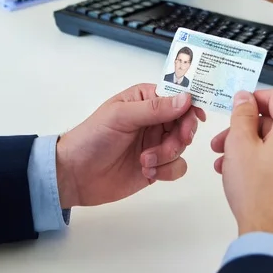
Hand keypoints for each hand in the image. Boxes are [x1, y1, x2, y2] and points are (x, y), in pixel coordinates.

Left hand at [55, 83, 205, 208]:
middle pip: (185, 123)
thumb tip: (186, 99)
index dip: (190, 106)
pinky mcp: (157, 166)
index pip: (177, 96)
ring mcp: (156, 143)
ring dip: (167, 155)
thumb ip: (154, 108)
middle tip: (171, 144)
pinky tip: (147, 173)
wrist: (76, 175)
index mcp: (145, 99)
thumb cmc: (92, 137)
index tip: (196, 118)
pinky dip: (166, 171)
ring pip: (182, 146)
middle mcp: (154, 119)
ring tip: (145, 161)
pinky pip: (177, 167)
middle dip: (179, 136)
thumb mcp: (121, 116)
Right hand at [211, 89, 272, 248]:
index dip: (253, 98)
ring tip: (223, 163)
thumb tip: (245, 97)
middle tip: (219, 143)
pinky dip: (260, 160)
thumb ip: (242, 115)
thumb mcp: (240, 145)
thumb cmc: (255, 188)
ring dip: (248, 147)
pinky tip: (237, 175)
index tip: (233, 108)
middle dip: (244, 129)